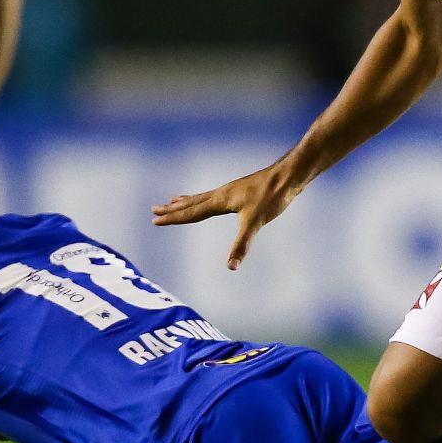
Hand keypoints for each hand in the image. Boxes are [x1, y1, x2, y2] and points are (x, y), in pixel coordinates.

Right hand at [151, 164, 303, 270]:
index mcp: (219, 201)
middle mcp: (220, 194)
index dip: (173, 218)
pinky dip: (202, 198)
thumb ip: (241, 245)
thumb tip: (230, 266)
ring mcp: (229, 191)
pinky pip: (212, 195)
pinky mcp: (238, 191)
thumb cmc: (271, 197)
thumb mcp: (254, 223)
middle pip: (191, 203)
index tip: (155, 220)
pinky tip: (208, 199)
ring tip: (171, 200)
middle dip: (173, 209)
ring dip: (185, 201)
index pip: (191, 212)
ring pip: (200, 197)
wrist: (287, 176)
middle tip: (154, 210)